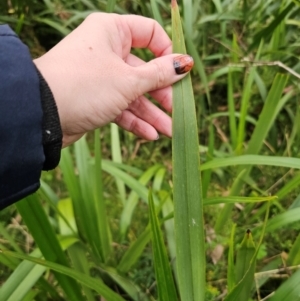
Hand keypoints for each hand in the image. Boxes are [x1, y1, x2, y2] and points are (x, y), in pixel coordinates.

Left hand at [34, 13, 192, 146]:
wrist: (43, 116)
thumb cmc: (85, 86)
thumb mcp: (129, 80)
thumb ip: (159, 74)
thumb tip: (186, 63)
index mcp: (112, 32)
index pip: (149, 33)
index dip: (167, 52)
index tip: (179, 73)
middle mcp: (107, 51)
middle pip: (144, 70)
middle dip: (161, 94)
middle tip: (176, 111)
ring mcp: (101, 77)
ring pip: (134, 93)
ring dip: (151, 113)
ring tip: (169, 131)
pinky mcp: (96, 99)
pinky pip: (121, 107)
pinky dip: (135, 120)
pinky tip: (150, 135)